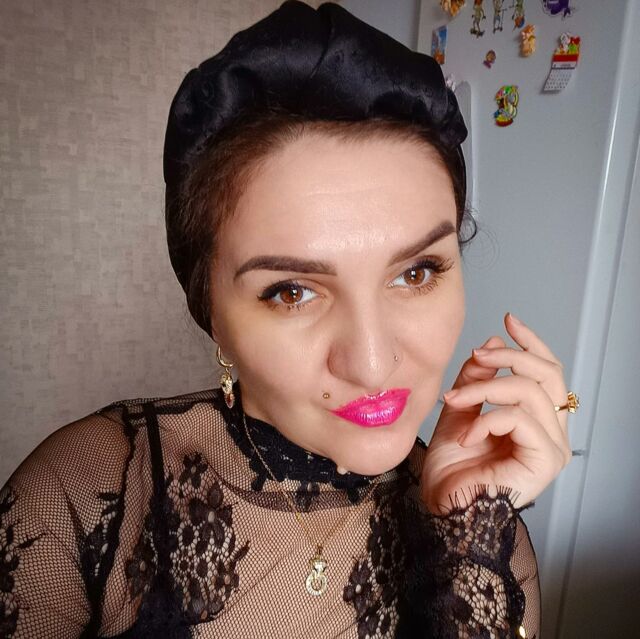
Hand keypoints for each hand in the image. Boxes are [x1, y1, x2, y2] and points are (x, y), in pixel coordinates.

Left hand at [421, 313, 571, 514]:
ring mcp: (552, 448)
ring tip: (455, 400)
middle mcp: (552, 432)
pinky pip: (519, 419)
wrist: (443, 506)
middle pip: (548, 374)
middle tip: (478, 354)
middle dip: (510, 356)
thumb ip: (477, 378)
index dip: (531, 342)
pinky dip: (486, 420)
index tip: (508, 318)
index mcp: (535, 420)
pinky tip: (467, 436)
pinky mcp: (545, 461)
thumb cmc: (452, 468)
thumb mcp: (460, 410)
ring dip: (485, 388)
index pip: (547, 372)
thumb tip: (493, 342)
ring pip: (529, 391)